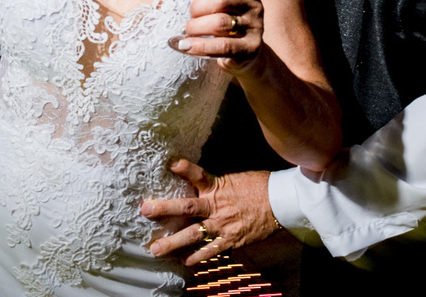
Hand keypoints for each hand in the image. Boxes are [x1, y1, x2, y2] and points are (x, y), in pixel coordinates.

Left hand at [141, 160, 277, 264]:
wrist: (279, 203)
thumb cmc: (258, 187)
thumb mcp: (235, 178)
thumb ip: (215, 184)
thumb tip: (197, 184)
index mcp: (218, 187)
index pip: (199, 174)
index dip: (186, 168)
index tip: (172, 163)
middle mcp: (217, 206)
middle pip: (187, 207)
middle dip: (164, 209)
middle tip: (145, 210)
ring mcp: (223, 225)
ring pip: (193, 234)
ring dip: (173, 242)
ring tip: (155, 249)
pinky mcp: (231, 240)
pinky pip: (210, 251)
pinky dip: (197, 257)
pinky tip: (185, 261)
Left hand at [177, 0, 264, 69]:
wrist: (246, 56)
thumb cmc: (227, 26)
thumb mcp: (224, 7)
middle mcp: (254, 7)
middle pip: (221, 0)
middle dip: (197, 7)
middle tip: (190, 16)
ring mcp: (254, 28)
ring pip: (219, 23)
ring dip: (196, 27)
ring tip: (187, 31)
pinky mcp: (250, 49)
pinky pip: (222, 46)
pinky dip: (199, 46)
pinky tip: (185, 46)